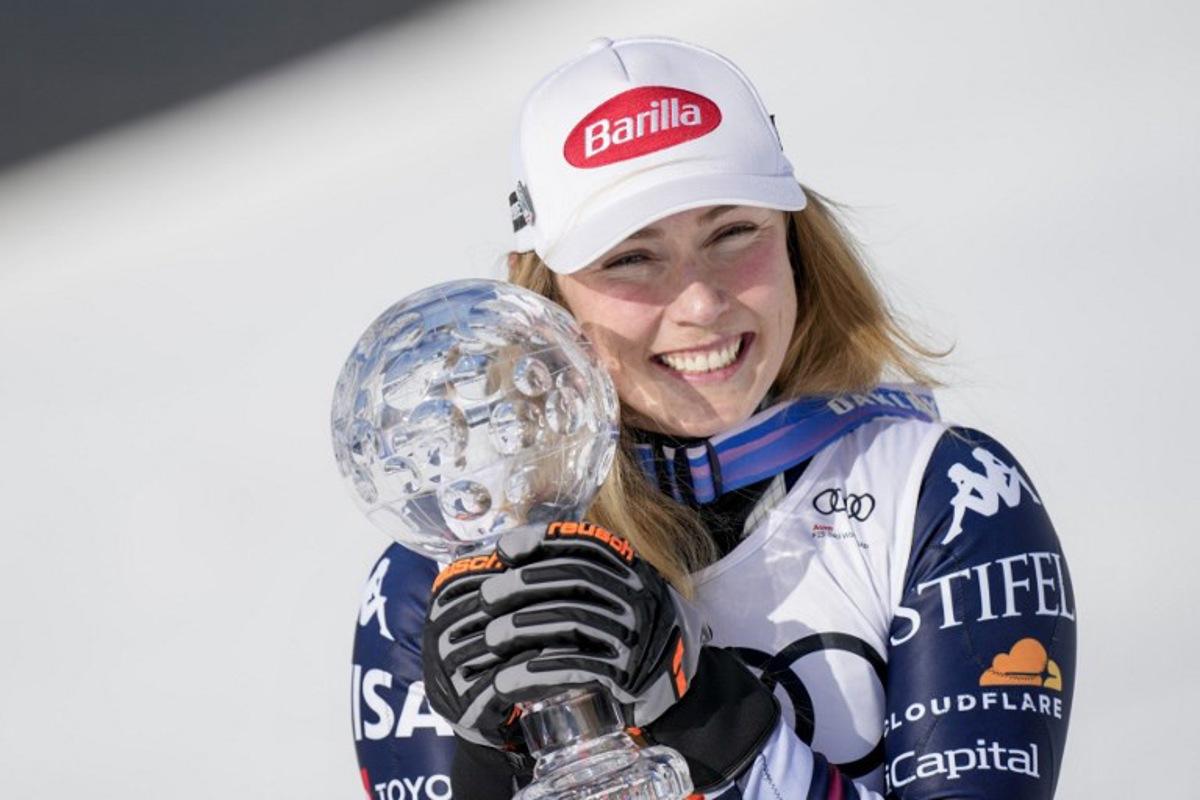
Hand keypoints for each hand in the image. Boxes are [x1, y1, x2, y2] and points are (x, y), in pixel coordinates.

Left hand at [421, 521, 707, 747]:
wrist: (673, 685)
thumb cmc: (627, 633)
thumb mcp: (616, 593)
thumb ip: (579, 573)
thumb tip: (511, 551)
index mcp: (633, 571)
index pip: (589, 544)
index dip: (545, 541)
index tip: (506, 549)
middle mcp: (637, 596)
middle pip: (573, 579)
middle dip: (522, 584)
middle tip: (486, 596)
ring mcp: (634, 634)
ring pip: (571, 621)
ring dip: (523, 628)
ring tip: (490, 637)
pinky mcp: (627, 674)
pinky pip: (576, 667)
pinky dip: (537, 672)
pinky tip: (508, 679)